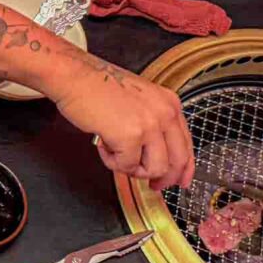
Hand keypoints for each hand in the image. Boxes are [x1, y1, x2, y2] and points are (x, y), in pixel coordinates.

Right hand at [55, 65, 193, 189]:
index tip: (179, 180)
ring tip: (116, 154)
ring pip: (155, 168)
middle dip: (163, 178)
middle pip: (177, 161)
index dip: (184, 168)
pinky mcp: (130, 136)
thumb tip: (154, 152)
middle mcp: (165, 113)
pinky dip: (112, 162)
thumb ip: (151, 124)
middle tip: (152, 185)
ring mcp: (149, 124)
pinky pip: (127, 166)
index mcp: (169, 103)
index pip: (187, 144)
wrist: (76, 77)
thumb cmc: (97, 87)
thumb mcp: (138, 101)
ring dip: (133, 169)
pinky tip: (103, 146)